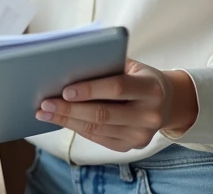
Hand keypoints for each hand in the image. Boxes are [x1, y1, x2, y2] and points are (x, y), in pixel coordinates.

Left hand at [34, 59, 196, 152]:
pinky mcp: (131, 147)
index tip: (65, 90)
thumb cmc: (140, 78)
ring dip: (67, 121)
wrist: (167, 102)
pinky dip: (76, 128)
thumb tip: (68, 67)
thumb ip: (108, 65)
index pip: (117, 88)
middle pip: (103, 114)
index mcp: (151, 88)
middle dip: (70, 109)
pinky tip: (61, 120)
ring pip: (97, 129)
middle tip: (45, 103)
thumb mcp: (132, 66)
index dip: (90, 90)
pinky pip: (98, 138)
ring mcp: (141, 135)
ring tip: (45, 112)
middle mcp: (149, 115)